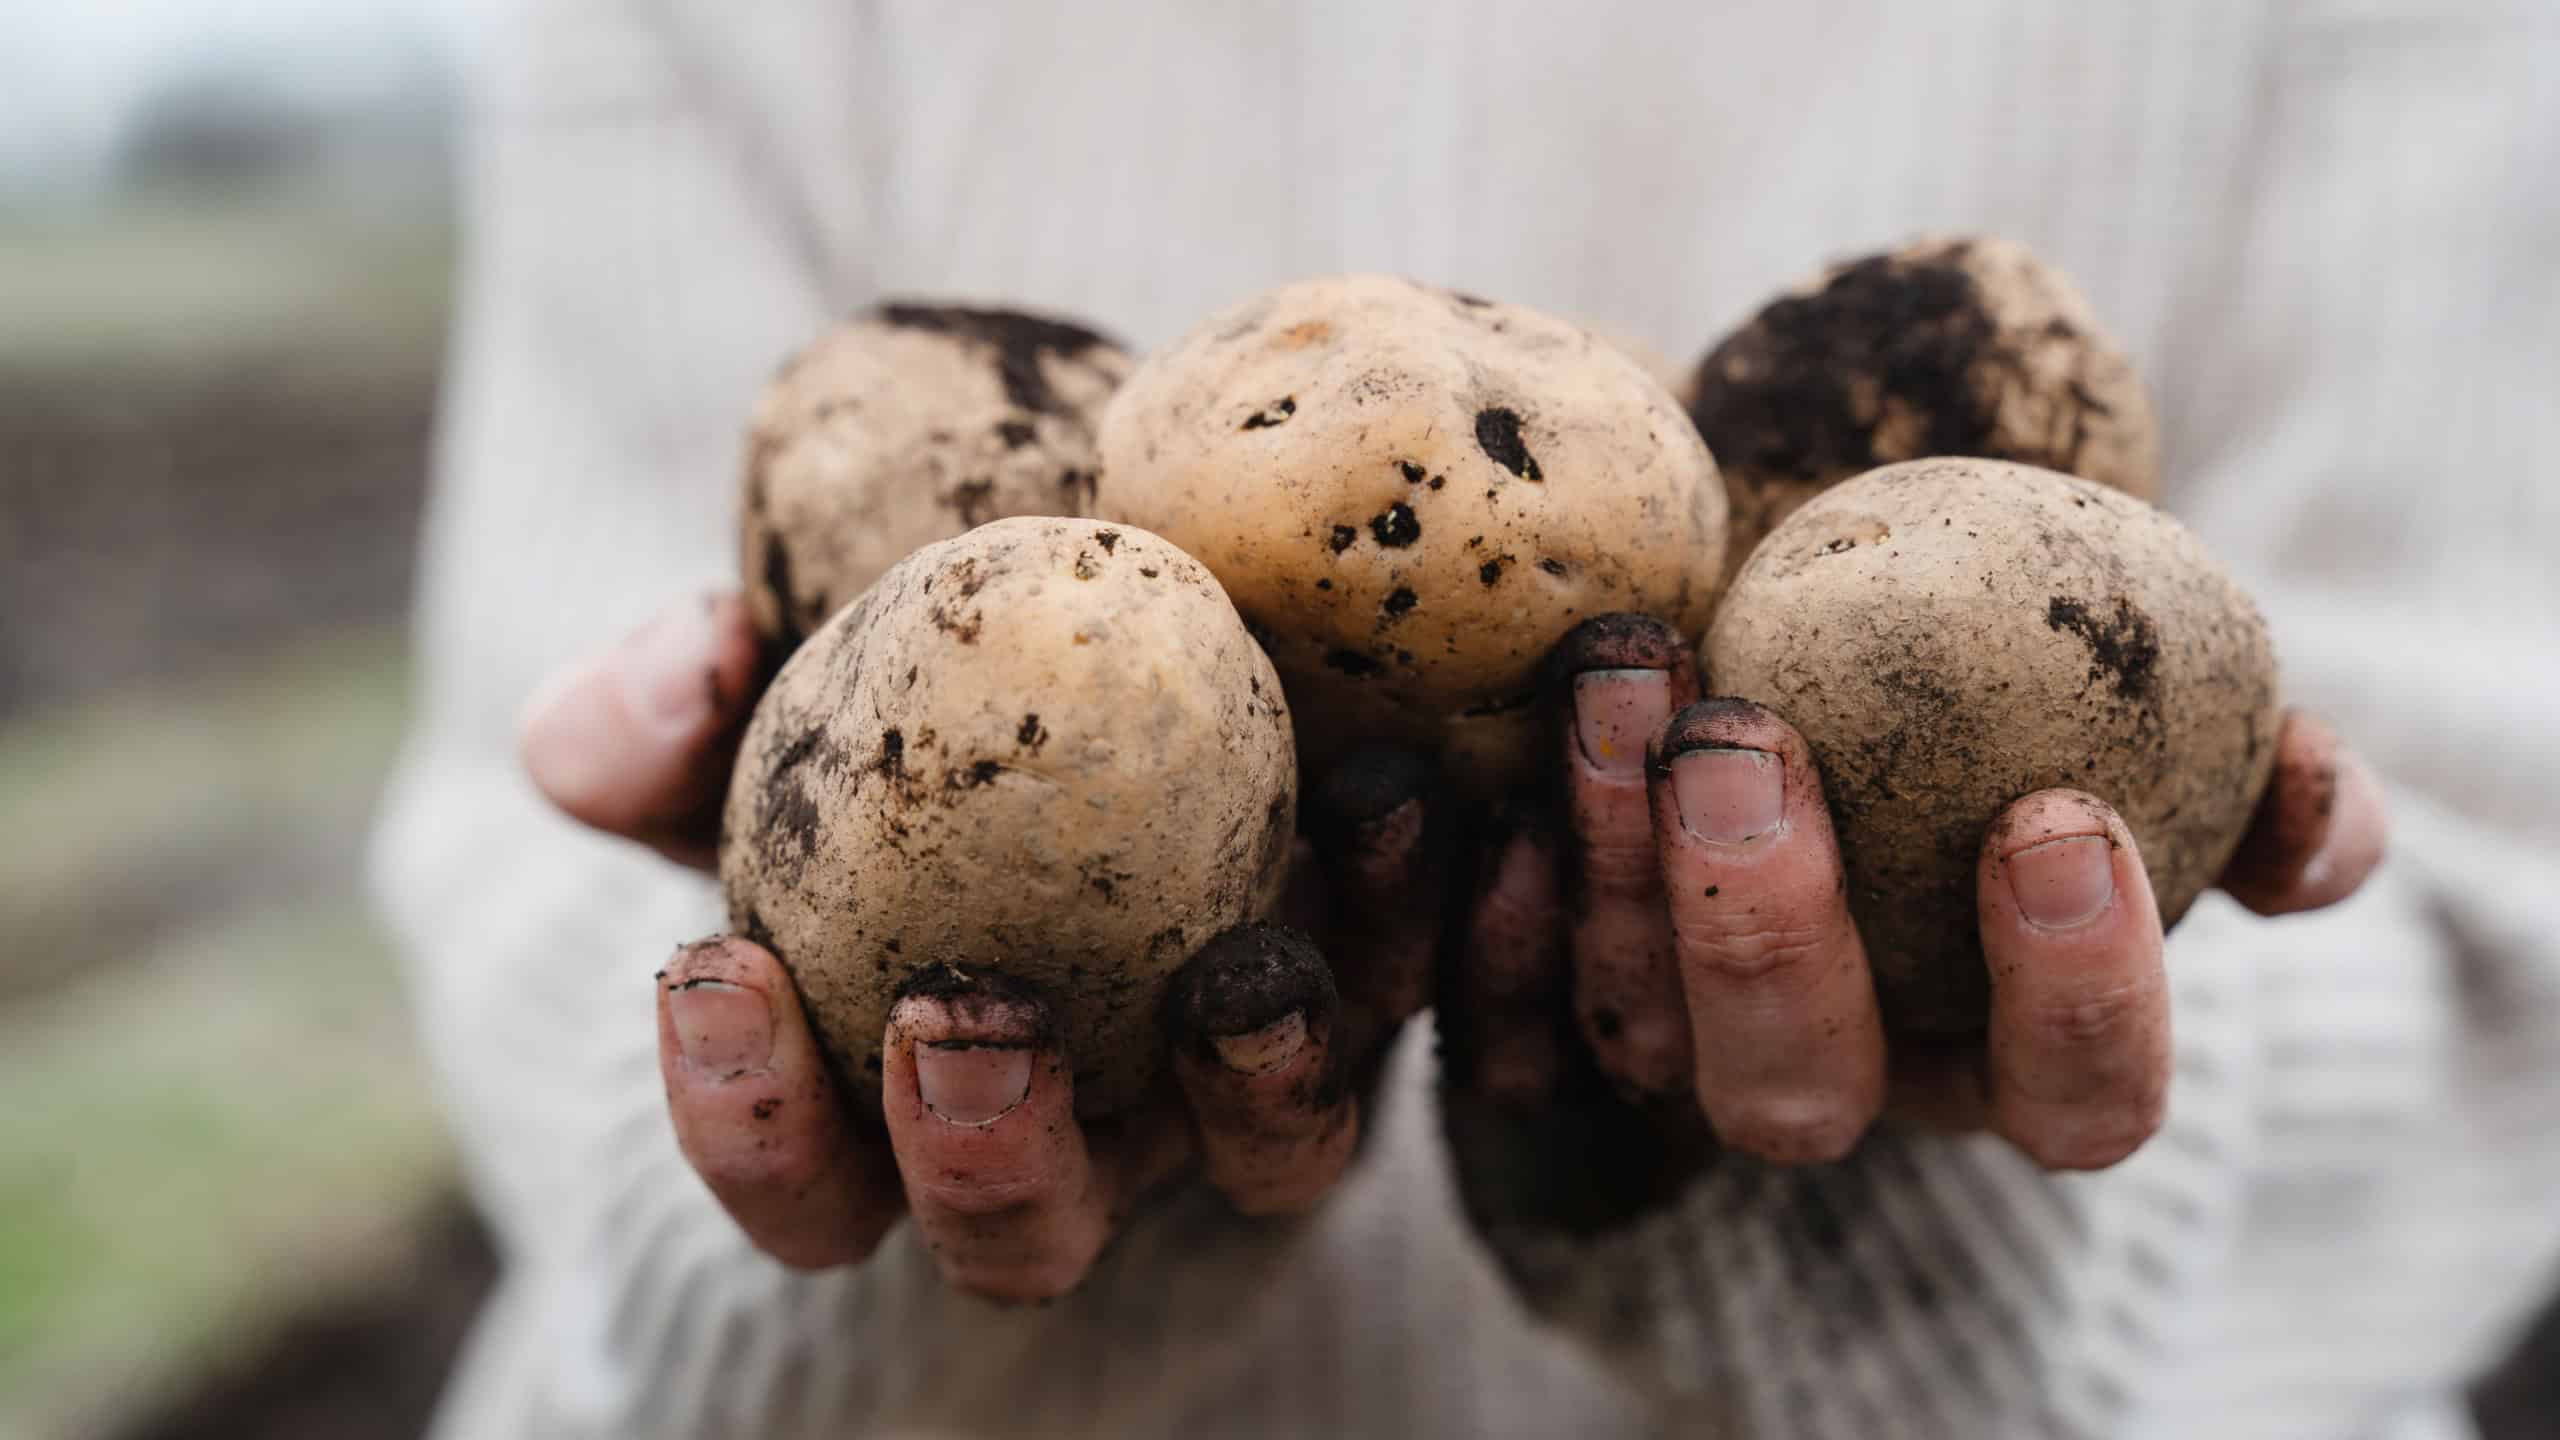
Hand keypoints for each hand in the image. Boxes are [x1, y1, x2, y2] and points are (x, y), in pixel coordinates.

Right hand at [519, 593, 1426, 1297]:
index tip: (715, 969)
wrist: (1112, 638)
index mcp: (898, 1093)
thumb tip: (673, 687)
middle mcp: (1079, 1126)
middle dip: (985, 1157)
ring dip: (1250, 1087)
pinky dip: (1411, 909)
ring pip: (1257, 1160)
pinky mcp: (1375, 981)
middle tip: (959, 1013)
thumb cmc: (899, 708)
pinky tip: (1397, 796)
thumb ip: (677, 701)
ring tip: (1241, 970)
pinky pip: (1410, 987)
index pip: (804, 1182)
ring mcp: (1233, 1078)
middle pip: (1024, 1233)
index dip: (746, 1118)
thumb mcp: (774, 696)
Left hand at [1440, 613, 2386, 1176]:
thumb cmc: (2006, 643)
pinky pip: (1502, 987)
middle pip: (1798, 1097)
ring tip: (1625, 669)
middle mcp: (1842, 1066)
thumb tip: (2313, 807)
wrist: (1810, 579)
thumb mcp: (2138, 669)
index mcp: (2005, 1040)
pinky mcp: (1554, 978)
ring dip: (1618, 865)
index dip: (2077, 999)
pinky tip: (1498, 771)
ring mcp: (1682, 1034)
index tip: (2051, 813)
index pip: (2073, 1100)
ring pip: (1636, 1032)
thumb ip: (2249, 751)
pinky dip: (1497, 899)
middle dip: (1766, 937)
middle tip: (1747, 736)